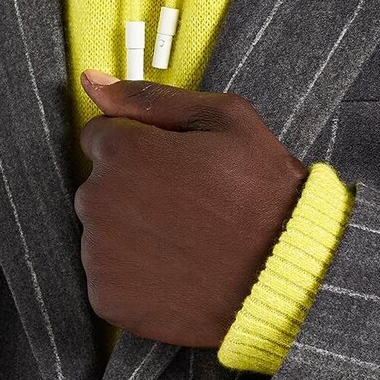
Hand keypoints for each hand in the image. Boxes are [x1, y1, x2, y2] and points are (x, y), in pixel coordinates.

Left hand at [75, 70, 308, 346]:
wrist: (286, 277)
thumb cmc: (264, 194)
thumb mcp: (226, 121)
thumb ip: (152, 98)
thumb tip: (92, 81)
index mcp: (121, 151)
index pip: (102, 137)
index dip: (144, 149)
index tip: (179, 169)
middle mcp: (97, 200)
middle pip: (101, 186)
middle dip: (136, 191)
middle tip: (192, 208)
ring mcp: (98, 254)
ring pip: (104, 234)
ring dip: (136, 235)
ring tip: (189, 243)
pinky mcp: (107, 299)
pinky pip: (110, 279)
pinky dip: (137, 278)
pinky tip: (178, 273)